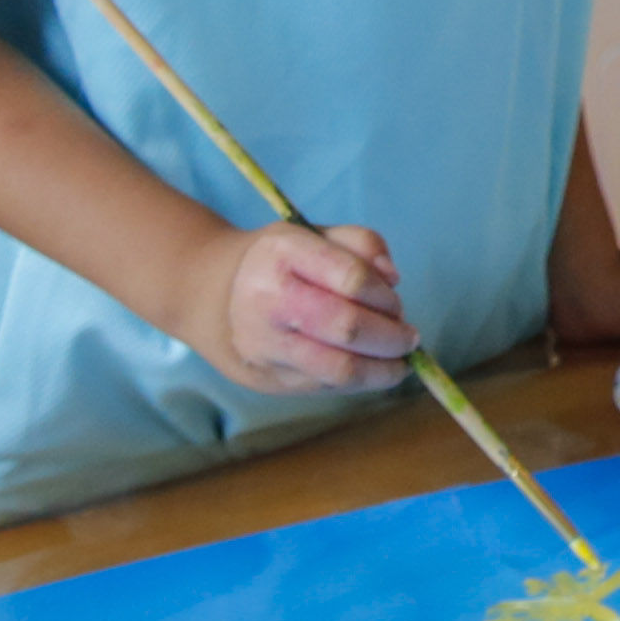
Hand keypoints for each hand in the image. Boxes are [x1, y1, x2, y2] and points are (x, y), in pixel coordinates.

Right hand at [169, 217, 409, 393]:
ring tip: (400, 362)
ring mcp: (265, 344)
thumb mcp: (313, 234)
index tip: (396, 303)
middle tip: (409, 337)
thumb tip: (393, 278)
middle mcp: (269, 299)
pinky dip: (360, 381)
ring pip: (339, 369)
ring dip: (382, 370)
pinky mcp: (268, 378)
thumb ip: (361, 243)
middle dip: (391, 337)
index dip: (385, 296)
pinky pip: (326, 386)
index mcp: (283, 253)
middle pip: (348, 327)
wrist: (211, 296)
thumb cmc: (278, 262)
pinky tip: (373, 370)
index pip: (351, 278)